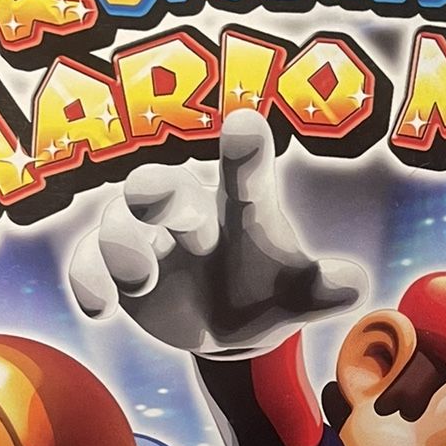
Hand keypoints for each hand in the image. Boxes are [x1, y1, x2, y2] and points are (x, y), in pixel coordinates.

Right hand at [68, 111, 367, 357]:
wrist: (223, 322)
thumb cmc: (265, 289)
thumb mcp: (297, 294)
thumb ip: (322, 289)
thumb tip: (358, 286)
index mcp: (241, 204)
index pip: (246, 172)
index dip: (245, 151)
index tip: (246, 124)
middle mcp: (189, 207)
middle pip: (166, 187)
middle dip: (158, 191)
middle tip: (153, 196)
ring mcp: (144, 234)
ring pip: (119, 223)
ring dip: (124, 248)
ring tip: (140, 279)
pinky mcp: (109, 265)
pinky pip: (87, 262)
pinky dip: (88, 281)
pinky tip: (99, 308)